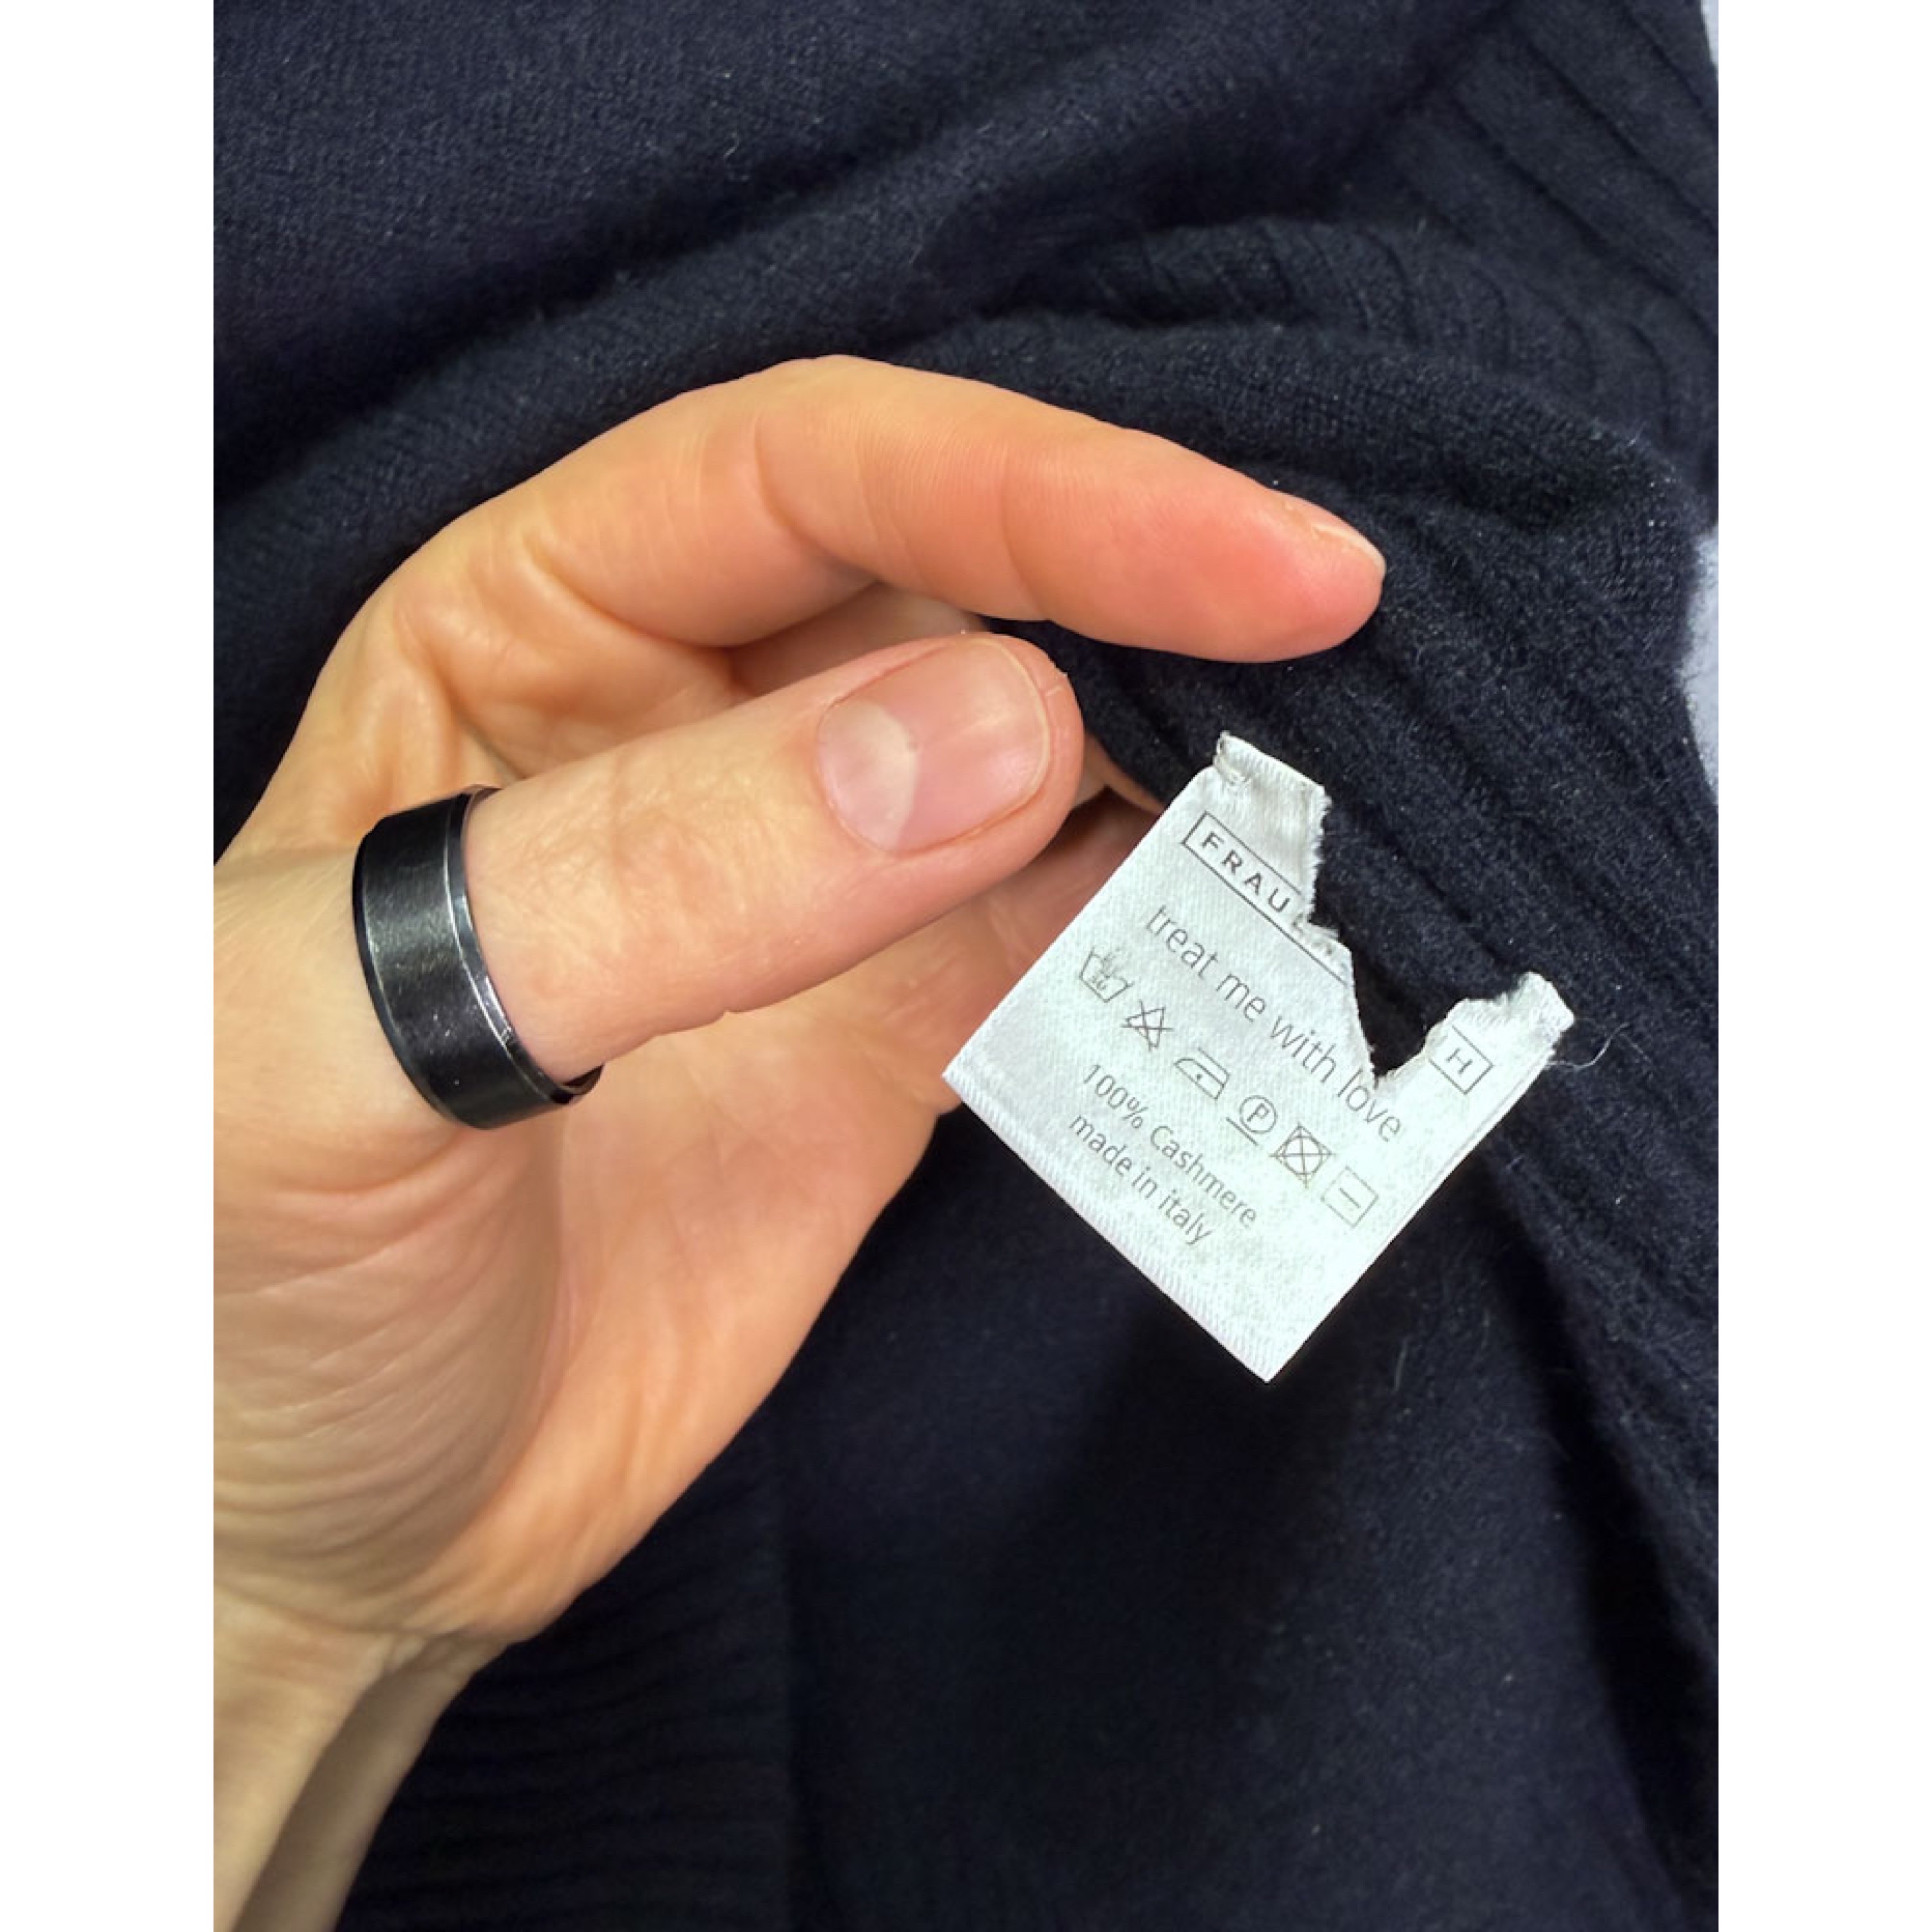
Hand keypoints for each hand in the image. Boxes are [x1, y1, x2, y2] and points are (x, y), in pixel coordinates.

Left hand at [213, 357, 1381, 1924]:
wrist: (298, 1527)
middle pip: (966, 581)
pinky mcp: (895, 1039)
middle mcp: (692, 726)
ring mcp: (813, 888)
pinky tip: (1277, 917)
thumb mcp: (354, 1032)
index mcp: (526, 631)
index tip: (1257, 561)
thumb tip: (992, 733)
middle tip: (1359, 643)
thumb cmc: (223, 1262)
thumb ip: (657, 874)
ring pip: (1050, 749)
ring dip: (1199, 753)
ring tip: (1364, 774)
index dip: (1041, 490)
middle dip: (1159, 592)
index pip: (813, 472)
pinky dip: (1185, 923)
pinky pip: (1074, 937)